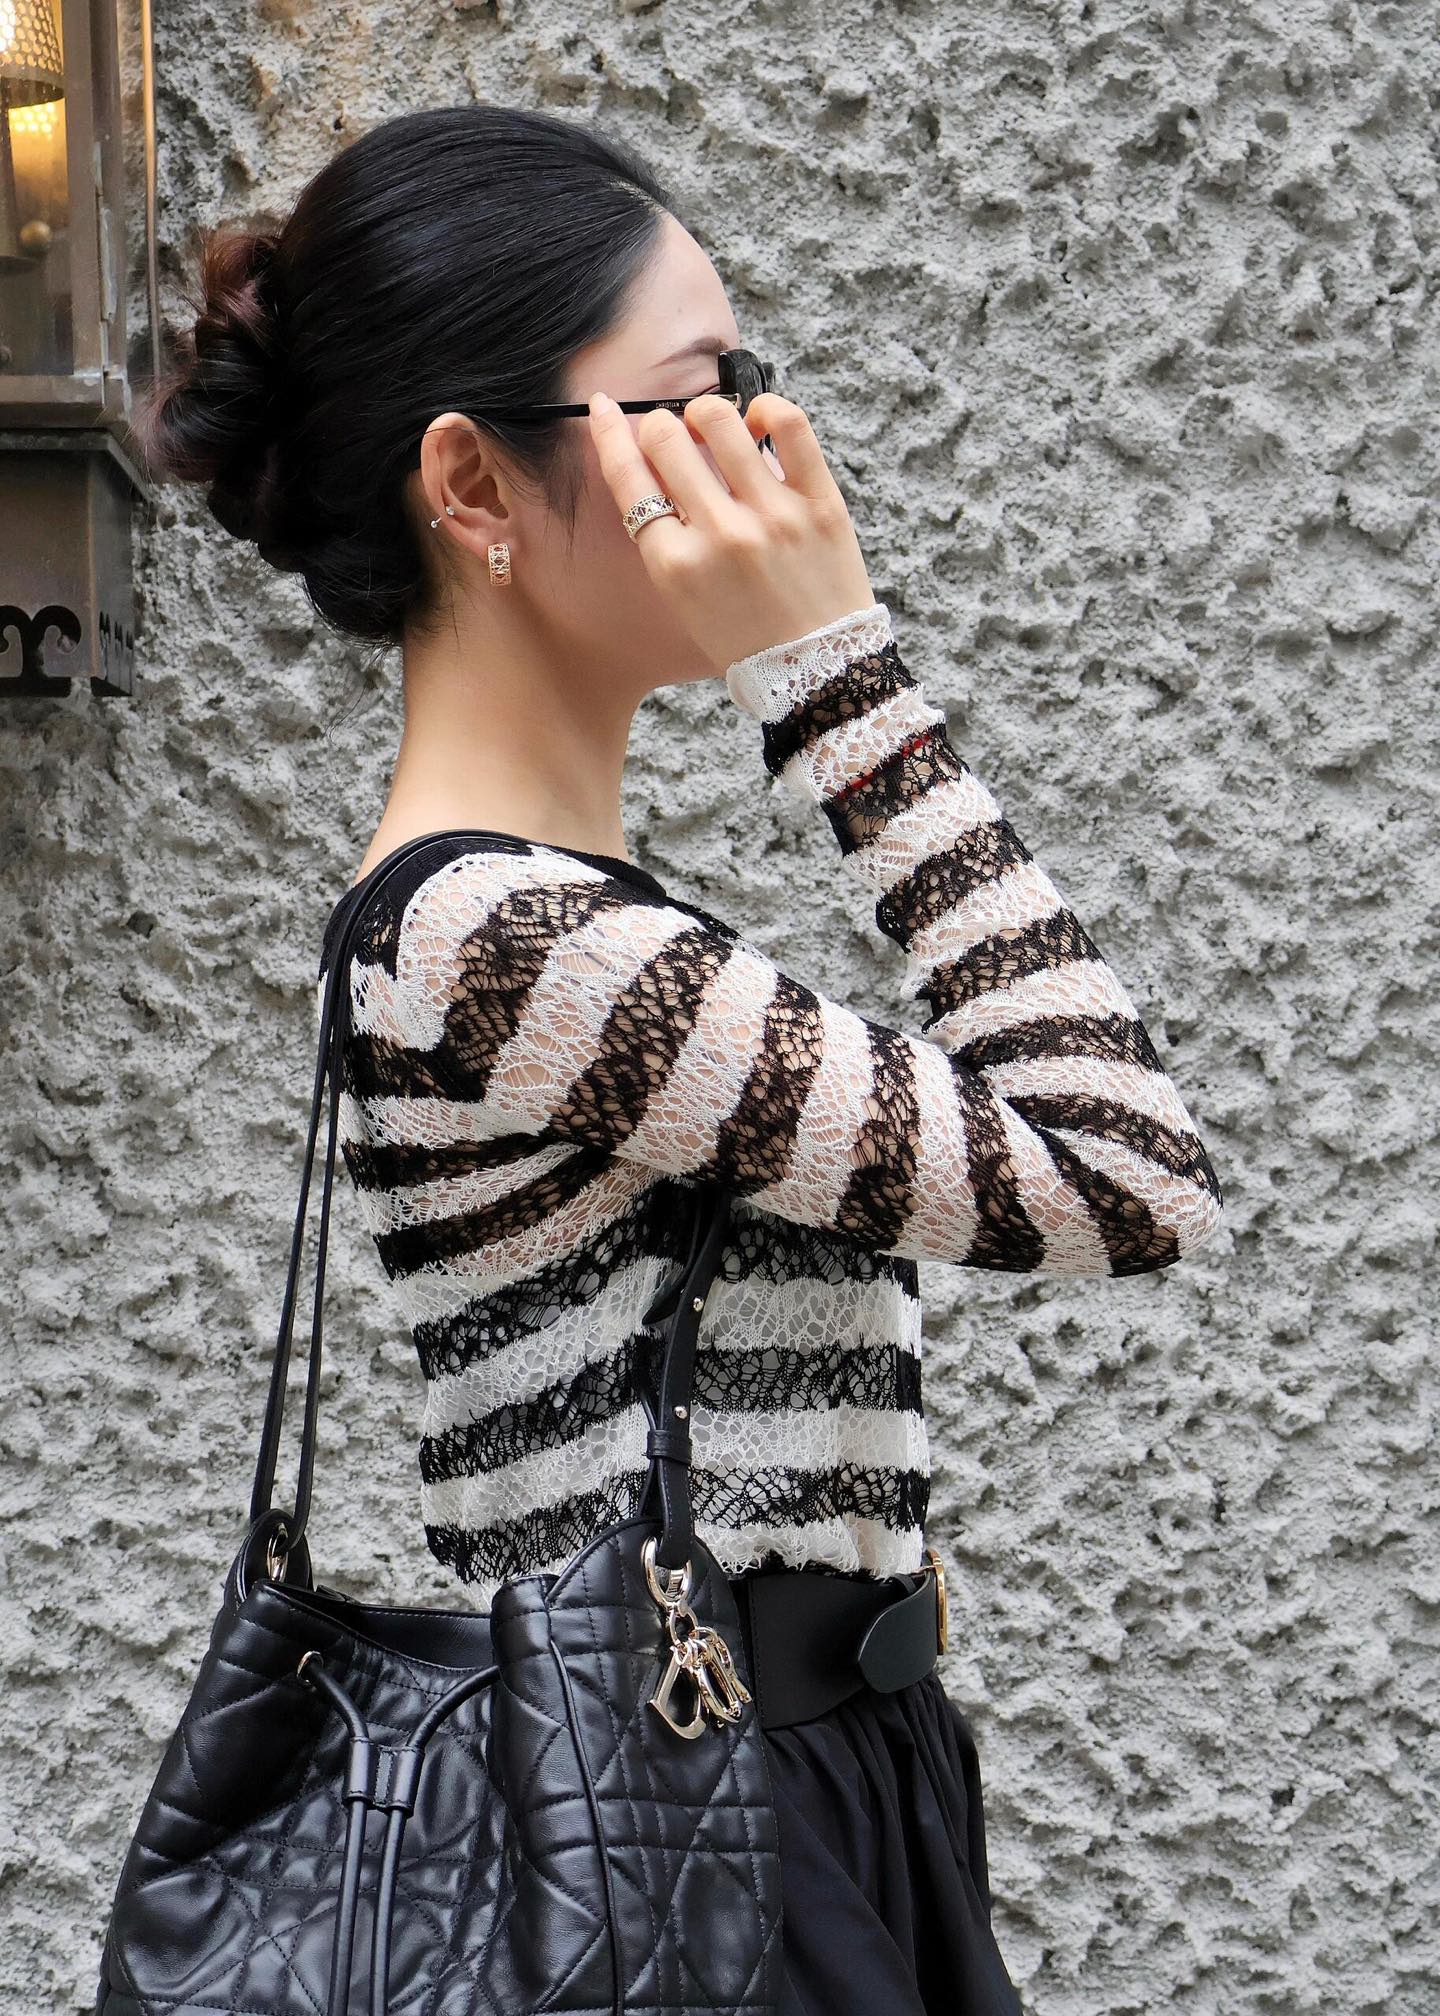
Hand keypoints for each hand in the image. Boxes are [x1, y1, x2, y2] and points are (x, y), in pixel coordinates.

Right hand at [586, 388, 876, 671]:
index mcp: (675, 564)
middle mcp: (719, 534)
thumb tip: (652, 467)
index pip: (626, 477)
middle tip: (671, 434)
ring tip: (714, 428)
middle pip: (664, 438)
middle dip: (658, 426)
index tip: (604, 408)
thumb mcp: (684, 601)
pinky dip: (767, 409)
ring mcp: (772, 516)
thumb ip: (664, 541)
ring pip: (719, 420)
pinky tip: (759, 422)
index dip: (607, 432)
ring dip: (705, 414)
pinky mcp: (820, 504)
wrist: (820, 675)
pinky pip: (789, 425)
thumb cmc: (746, 640)